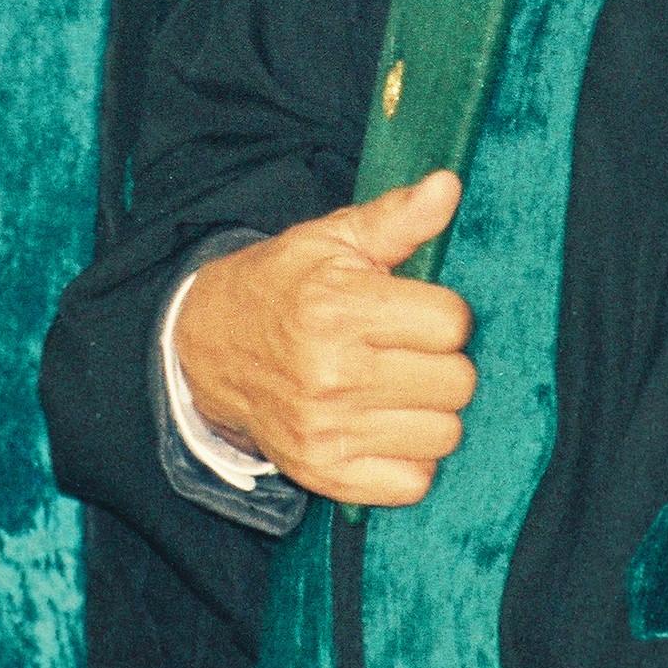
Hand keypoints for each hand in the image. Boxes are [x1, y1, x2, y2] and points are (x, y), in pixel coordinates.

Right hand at [169, 172, 475, 506]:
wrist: (210, 346)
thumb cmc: (284, 286)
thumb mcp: (332, 239)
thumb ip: (396, 217)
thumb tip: (449, 184)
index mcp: (337, 308)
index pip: (452, 323)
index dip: (445, 314)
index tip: (417, 312)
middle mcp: (331, 373)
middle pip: (457, 383)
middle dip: (442, 363)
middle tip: (408, 352)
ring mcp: (326, 429)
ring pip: (444, 434)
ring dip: (431, 412)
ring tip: (398, 389)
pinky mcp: (324, 473)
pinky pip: (414, 483)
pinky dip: (411, 459)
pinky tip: (385, 427)